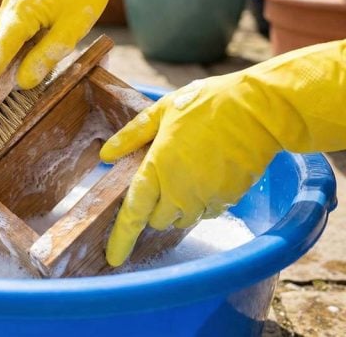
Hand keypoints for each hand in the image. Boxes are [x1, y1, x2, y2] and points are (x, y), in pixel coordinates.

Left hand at [101, 40, 345, 266]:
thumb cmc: (206, 105)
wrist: (258, 111)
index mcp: (157, 169)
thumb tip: (106, 156)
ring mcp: (205, 198)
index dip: (121, 239)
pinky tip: (207, 176)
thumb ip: (131, 136)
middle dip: (154, 207)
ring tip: (187, 171)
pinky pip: (207, 212)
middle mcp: (179, 192)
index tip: (114, 257)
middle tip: (161, 176)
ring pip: (182, 219)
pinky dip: (202, 202)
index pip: (133, 214)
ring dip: (178, 206)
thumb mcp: (161, 111)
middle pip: (157, 220)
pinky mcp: (228, 200)